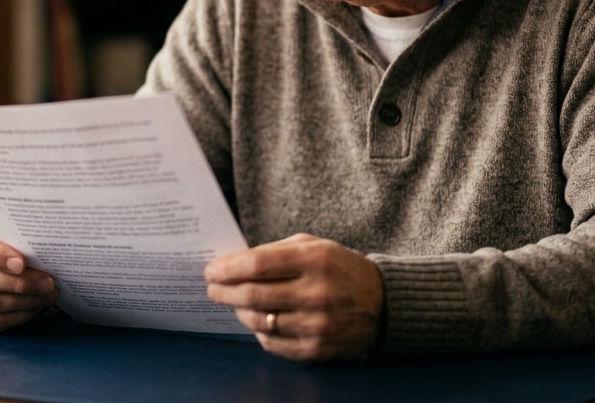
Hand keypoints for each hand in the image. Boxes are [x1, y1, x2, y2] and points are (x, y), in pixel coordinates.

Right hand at [0, 215, 58, 331]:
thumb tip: (45, 248)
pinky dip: (17, 317)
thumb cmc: (7, 238)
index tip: (22, 264)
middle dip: (20, 283)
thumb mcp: (8, 228)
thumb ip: (18, 234)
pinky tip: (34, 308)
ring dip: (23, 301)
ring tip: (47, 295)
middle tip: (48, 283)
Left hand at [204, 233, 384, 360]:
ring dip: (238, 312)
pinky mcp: (317, 349)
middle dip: (224, 292)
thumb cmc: (340, 269)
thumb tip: (232, 262)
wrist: (383, 304)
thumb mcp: (314, 246)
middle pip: (252, 295)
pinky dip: (258, 332)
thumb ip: (275, 251)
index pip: (257, 264)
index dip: (227, 268)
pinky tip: (257, 321)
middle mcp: (316, 293)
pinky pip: (272, 344)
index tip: (211, 270)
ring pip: (259, 321)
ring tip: (234, 303)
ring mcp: (317, 324)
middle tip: (212, 289)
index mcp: (314, 260)